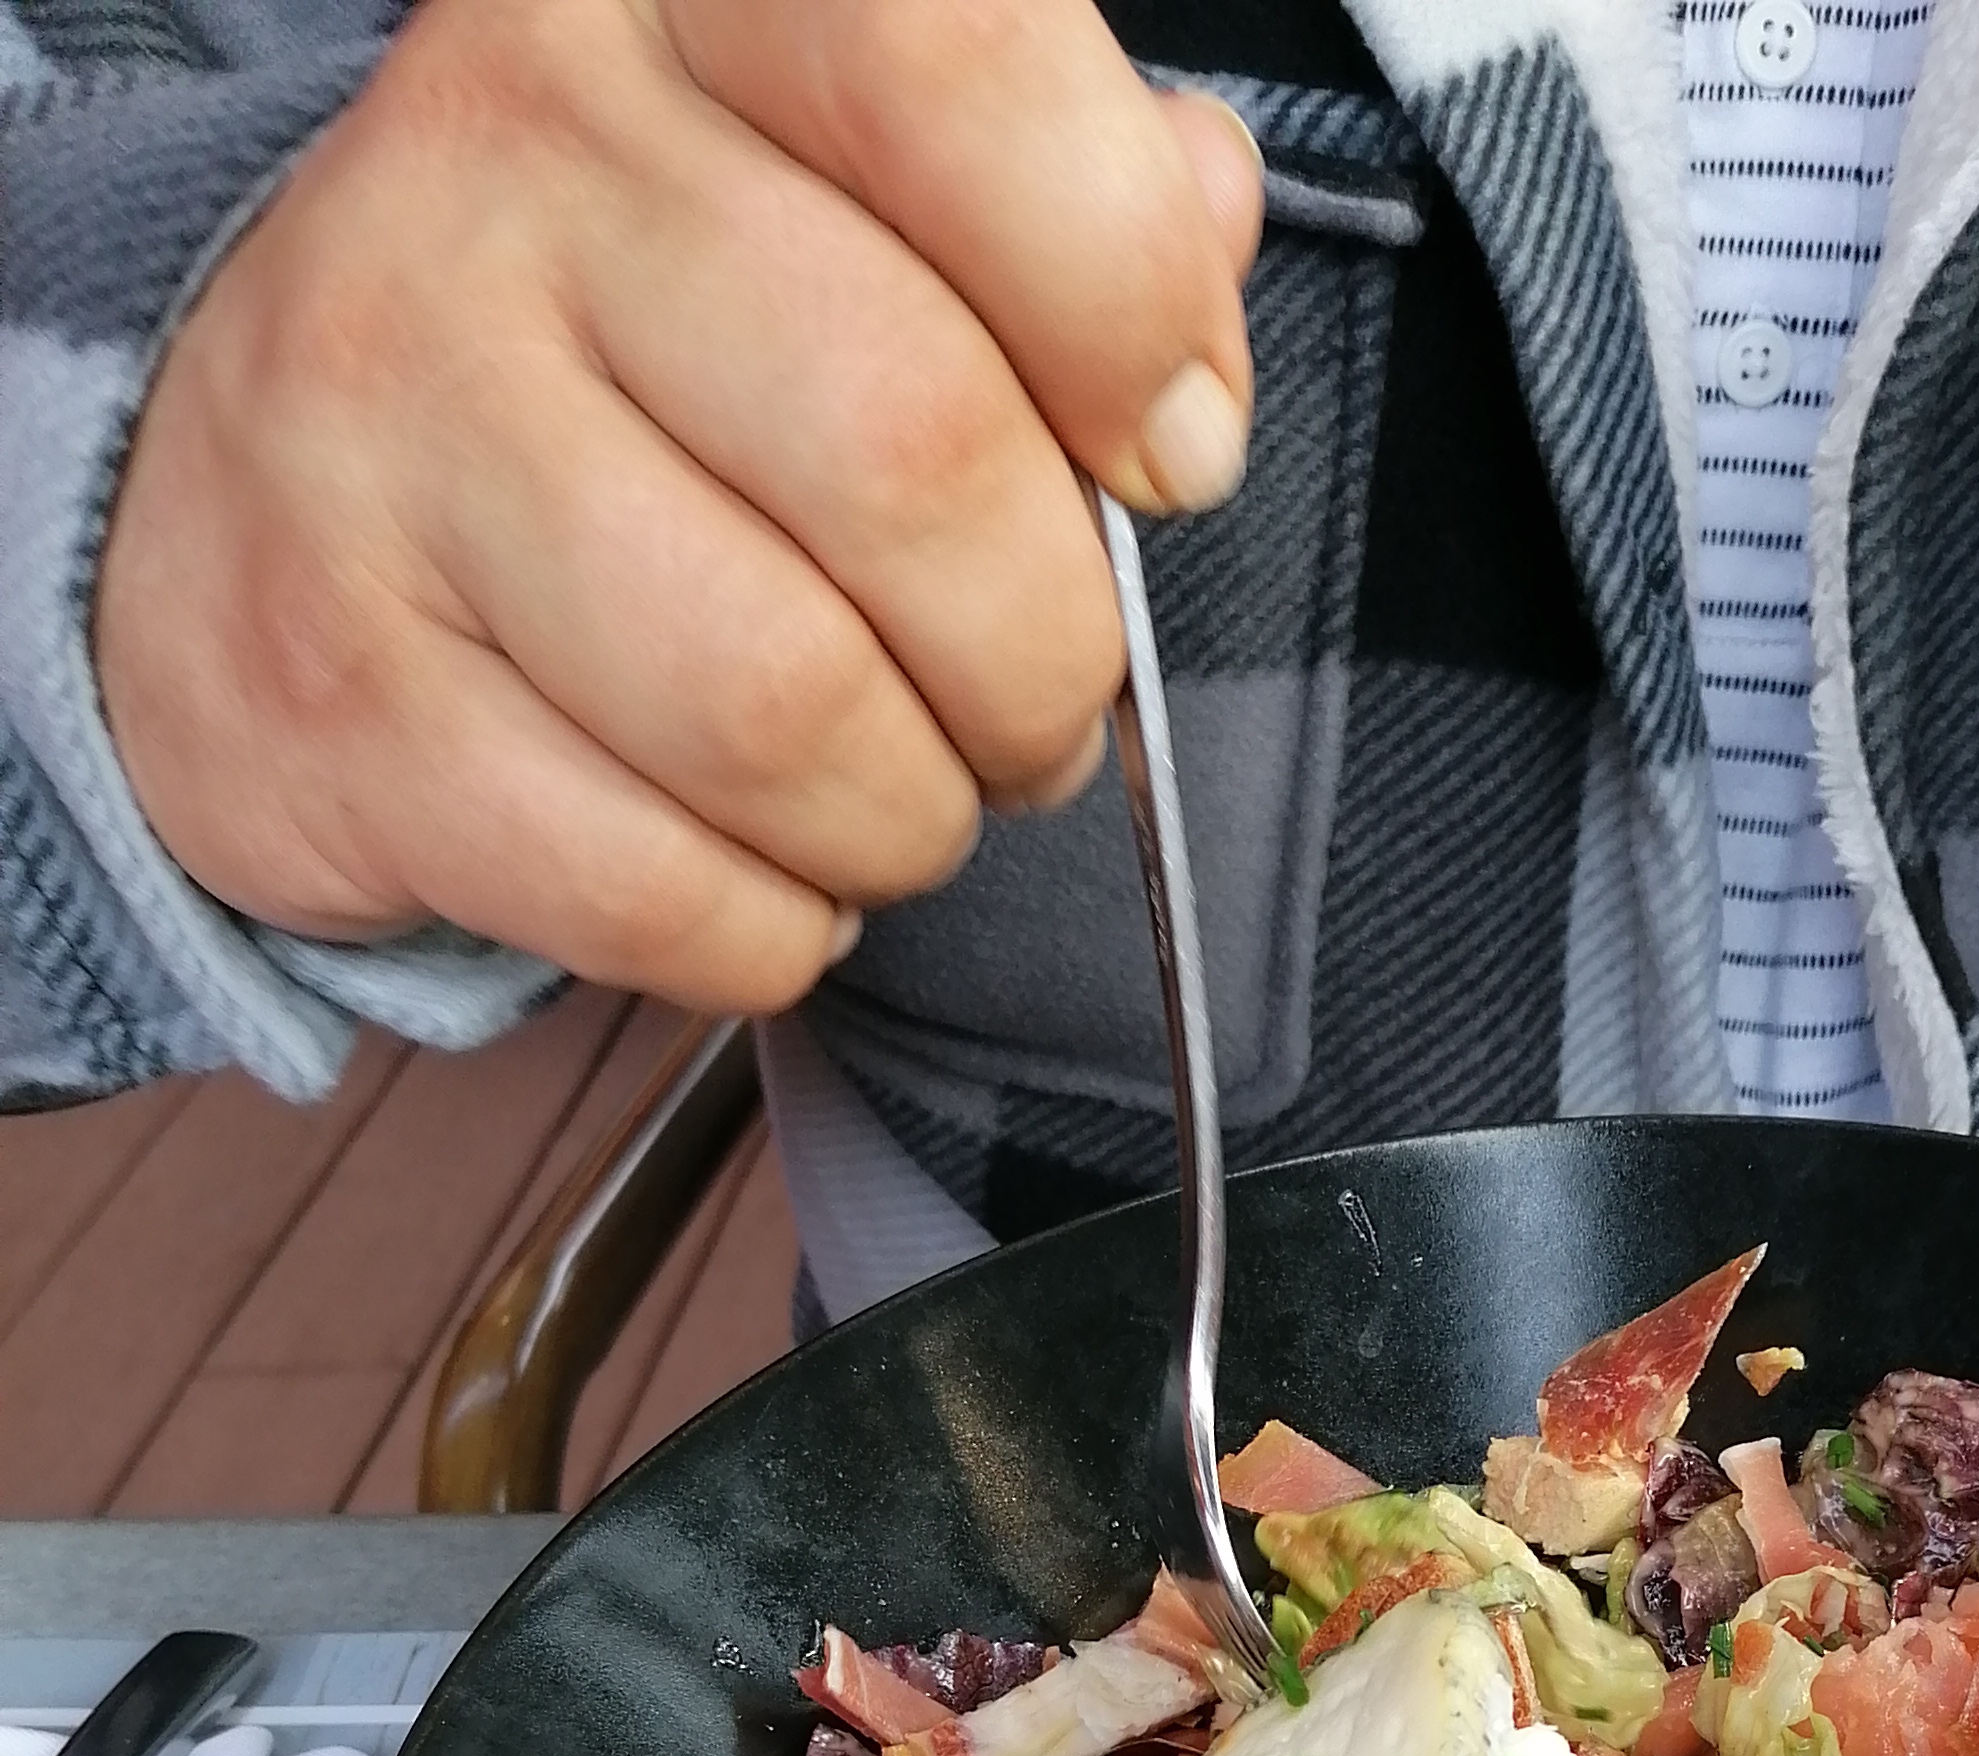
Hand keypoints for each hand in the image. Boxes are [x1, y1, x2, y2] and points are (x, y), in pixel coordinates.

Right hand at [94, 0, 1260, 1011]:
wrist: (267, 508)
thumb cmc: (641, 362)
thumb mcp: (851, 204)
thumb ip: (1063, 207)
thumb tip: (1198, 259)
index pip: (951, 63)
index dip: (1123, 297)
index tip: (1162, 447)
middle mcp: (503, 158)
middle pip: (912, 452)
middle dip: (1043, 658)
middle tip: (1025, 701)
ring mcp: (391, 415)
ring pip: (785, 709)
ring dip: (908, 817)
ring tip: (890, 788)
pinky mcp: (336, 681)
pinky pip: (662, 891)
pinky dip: (769, 931)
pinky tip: (753, 864)